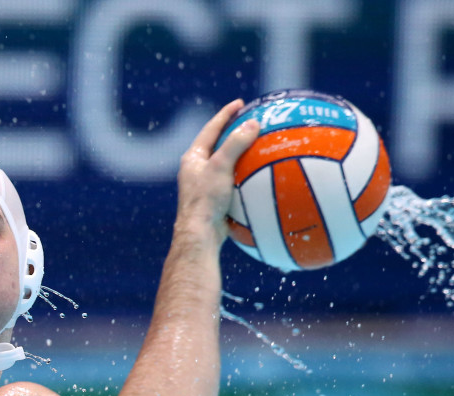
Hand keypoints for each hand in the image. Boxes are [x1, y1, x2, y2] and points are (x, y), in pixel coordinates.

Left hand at [172, 99, 259, 247]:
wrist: (200, 234)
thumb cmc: (206, 199)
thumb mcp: (221, 166)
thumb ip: (236, 144)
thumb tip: (253, 123)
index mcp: (193, 158)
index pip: (211, 129)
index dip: (225, 114)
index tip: (240, 103)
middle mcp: (196, 170)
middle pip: (217, 144)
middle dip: (233, 132)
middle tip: (250, 121)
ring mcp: (205, 186)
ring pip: (225, 164)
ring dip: (241, 155)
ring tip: (258, 146)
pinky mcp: (214, 200)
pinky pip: (232, 182)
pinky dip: (245, 175)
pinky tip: (260, 176)